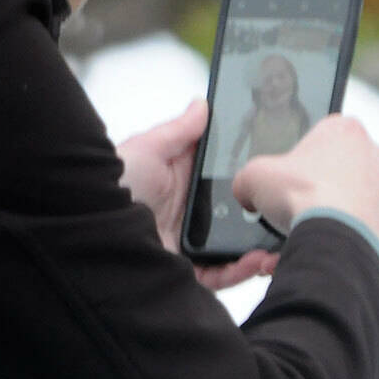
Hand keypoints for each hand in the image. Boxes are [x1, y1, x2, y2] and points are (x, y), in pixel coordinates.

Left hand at [117, 99, 279, 290]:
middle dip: (264, 215)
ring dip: (261, 245)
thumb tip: (202, 104)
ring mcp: (190, 244)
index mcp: (184, 184)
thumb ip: (180, 131)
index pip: (226, 180)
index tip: (274, 173)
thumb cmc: (113, 181)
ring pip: (235, 248)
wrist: (89, 225)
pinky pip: (223, 274)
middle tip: (288, 207)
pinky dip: (244, 268)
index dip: (250, 179)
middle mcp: (190, 215)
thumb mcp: (149, 148)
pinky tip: (260, 258)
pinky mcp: (187, 271)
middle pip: (236, 217)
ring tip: (283, 238)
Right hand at [232, 114, 378, 256]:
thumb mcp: (255, 177)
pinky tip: (322, 246)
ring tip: (304, 233)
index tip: (285, 178)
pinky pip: (361, 231)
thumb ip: (249, 178)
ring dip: (330, 216)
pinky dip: (343, 239)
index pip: (320, 136)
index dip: (297, 159)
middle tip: (292, 208)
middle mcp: (375, 156)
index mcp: (346, 130)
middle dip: (315, 189)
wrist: (336, 241)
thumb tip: (246, 191)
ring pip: (351, 203)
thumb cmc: (304, 198)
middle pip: (338, 170)